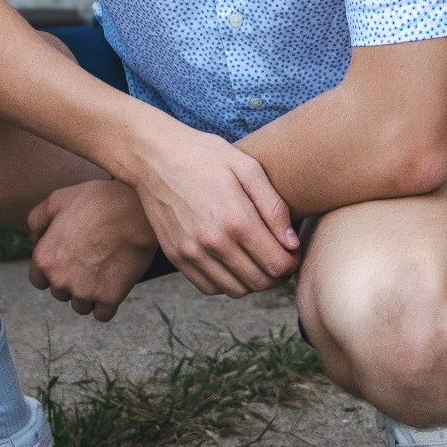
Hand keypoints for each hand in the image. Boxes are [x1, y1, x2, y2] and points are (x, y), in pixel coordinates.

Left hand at [26, 180, 159, 320]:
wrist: (136, 212)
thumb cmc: (98, 202)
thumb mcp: (59, 198)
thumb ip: (37, 218)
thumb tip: (34, 237)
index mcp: (44, 259)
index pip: (38, 280)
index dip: (52, 269)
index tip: (67, 260)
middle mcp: (60, 280)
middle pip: (60, 293)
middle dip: (71, 281)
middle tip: (89, 261)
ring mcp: (85, 292)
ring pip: (81, 306)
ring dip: (88, 295)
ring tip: (102, 273)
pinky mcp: (109, 298)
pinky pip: (102, 314)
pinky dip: (106, 305)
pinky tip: (112, 286)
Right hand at [130, 126, 298, 296]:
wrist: (154, 157)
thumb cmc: (204, 156)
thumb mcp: (247, 168)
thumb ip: (274, 207)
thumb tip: (292, 243)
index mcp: (237, 219)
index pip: (278, 264)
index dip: (292, 263)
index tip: (292, 251)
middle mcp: (214, 242)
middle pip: (260, 282)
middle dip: (277, 275)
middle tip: (279, 258)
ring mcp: (192, 253)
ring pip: (236, 290)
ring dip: (253, 281)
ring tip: (256, 261)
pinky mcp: (176, 256)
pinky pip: (209, 287)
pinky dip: (226, 283)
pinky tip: (231, 262)